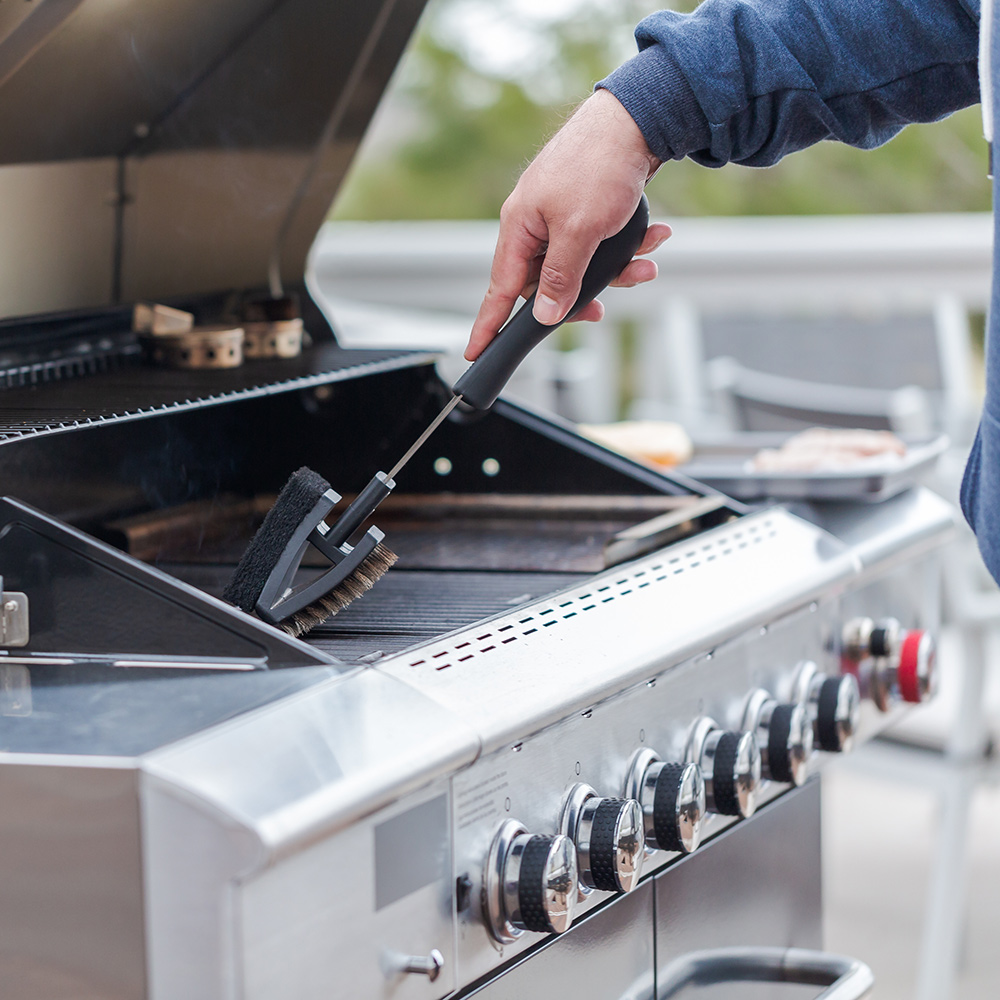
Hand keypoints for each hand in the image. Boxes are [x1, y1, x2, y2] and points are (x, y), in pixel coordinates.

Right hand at [465, 89, 668, 360]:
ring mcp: (559, 215)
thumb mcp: (579, 231)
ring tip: (643, 265)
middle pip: (547, 283)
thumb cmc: (599, 165)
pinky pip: (599, 244)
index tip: (476, 351)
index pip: (500, 289)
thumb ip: (560, 278)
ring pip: (580, 266)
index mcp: (520, 226)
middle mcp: (535, 223)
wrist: (637, 118)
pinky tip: (652, 237)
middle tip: (599, 311)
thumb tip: (544, 314)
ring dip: (615, 270)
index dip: (488, 324)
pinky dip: (625, 247)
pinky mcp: (586, 208)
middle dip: (581, 296)